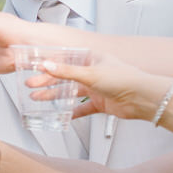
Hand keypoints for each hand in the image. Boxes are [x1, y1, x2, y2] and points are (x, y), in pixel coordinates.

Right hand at [39, 56, 171, 122]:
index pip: (64, 59)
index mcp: (90, 58)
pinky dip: (72, 111)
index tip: (33, 67)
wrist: (142, 98)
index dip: (48, 63)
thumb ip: (66, 72)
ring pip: (70, 91)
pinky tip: (61, 114)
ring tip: (37, 98)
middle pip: (64, 76)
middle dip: (46, 80)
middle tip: (31, 85)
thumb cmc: (122, 78)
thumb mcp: (90, 73)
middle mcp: (92, 71)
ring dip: (54, 95)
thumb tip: (46, 66)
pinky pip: (82, 107)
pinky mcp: (100, 102)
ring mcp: (95, 87)